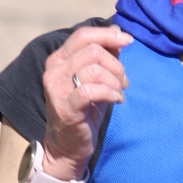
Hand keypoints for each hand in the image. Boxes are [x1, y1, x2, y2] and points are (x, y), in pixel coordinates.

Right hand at [41, 23, 131, 181]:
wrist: (68, 146)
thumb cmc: (84, 112)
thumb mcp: (95, 80)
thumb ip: (104, 58)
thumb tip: (119, 36)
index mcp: (58, 59)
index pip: (83, 35)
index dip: (108, 35)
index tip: (128, 41)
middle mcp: (53, 70)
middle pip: (93, 51)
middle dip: (116, 65)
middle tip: (124, 82)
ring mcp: (56, 88)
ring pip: (95, 70)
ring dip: (115, 81)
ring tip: (120, 93)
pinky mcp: (65, 107)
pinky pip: (93, 90)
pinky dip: (111, 93)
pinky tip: (117, 101)